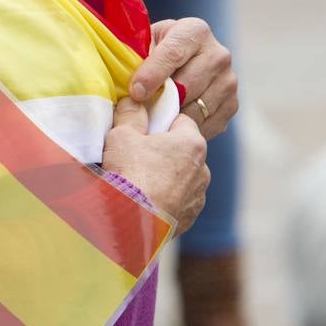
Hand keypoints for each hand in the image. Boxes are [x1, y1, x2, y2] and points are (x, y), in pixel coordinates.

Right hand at [101, 96, 208, 232]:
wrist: (130, 224)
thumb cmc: (130, 174)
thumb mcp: (122, 135)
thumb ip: (131, 114)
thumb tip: (133, 101)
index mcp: (192, 142)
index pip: (180, 120)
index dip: (159, 122)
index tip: (141, 130)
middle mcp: (203, 169)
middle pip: (181, 150)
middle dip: (162, 151)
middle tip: (135, 155)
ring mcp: (198, 196)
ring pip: (181, 177)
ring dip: (165, 177)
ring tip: (138, 182)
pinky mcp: (190, 218)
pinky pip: (178, 201)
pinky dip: (165, 199)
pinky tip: (144, 201)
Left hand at [130, 18, 237, 139]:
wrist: (182, 63)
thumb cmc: (156, 53)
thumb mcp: (145, 44)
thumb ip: (138, 57)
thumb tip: (131, 85)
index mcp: (195, 31)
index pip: (173, 54)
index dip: (152, 75)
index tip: (136, 92)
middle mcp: (218, 54)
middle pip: (187, 85)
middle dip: (161, 100)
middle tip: (140, 112)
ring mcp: (228, 81)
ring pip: (196, 109)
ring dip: (172, 117)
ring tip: (153, 118)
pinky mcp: (231, 106)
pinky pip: (205, 124)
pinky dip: (186, 129)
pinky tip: (171, 122)